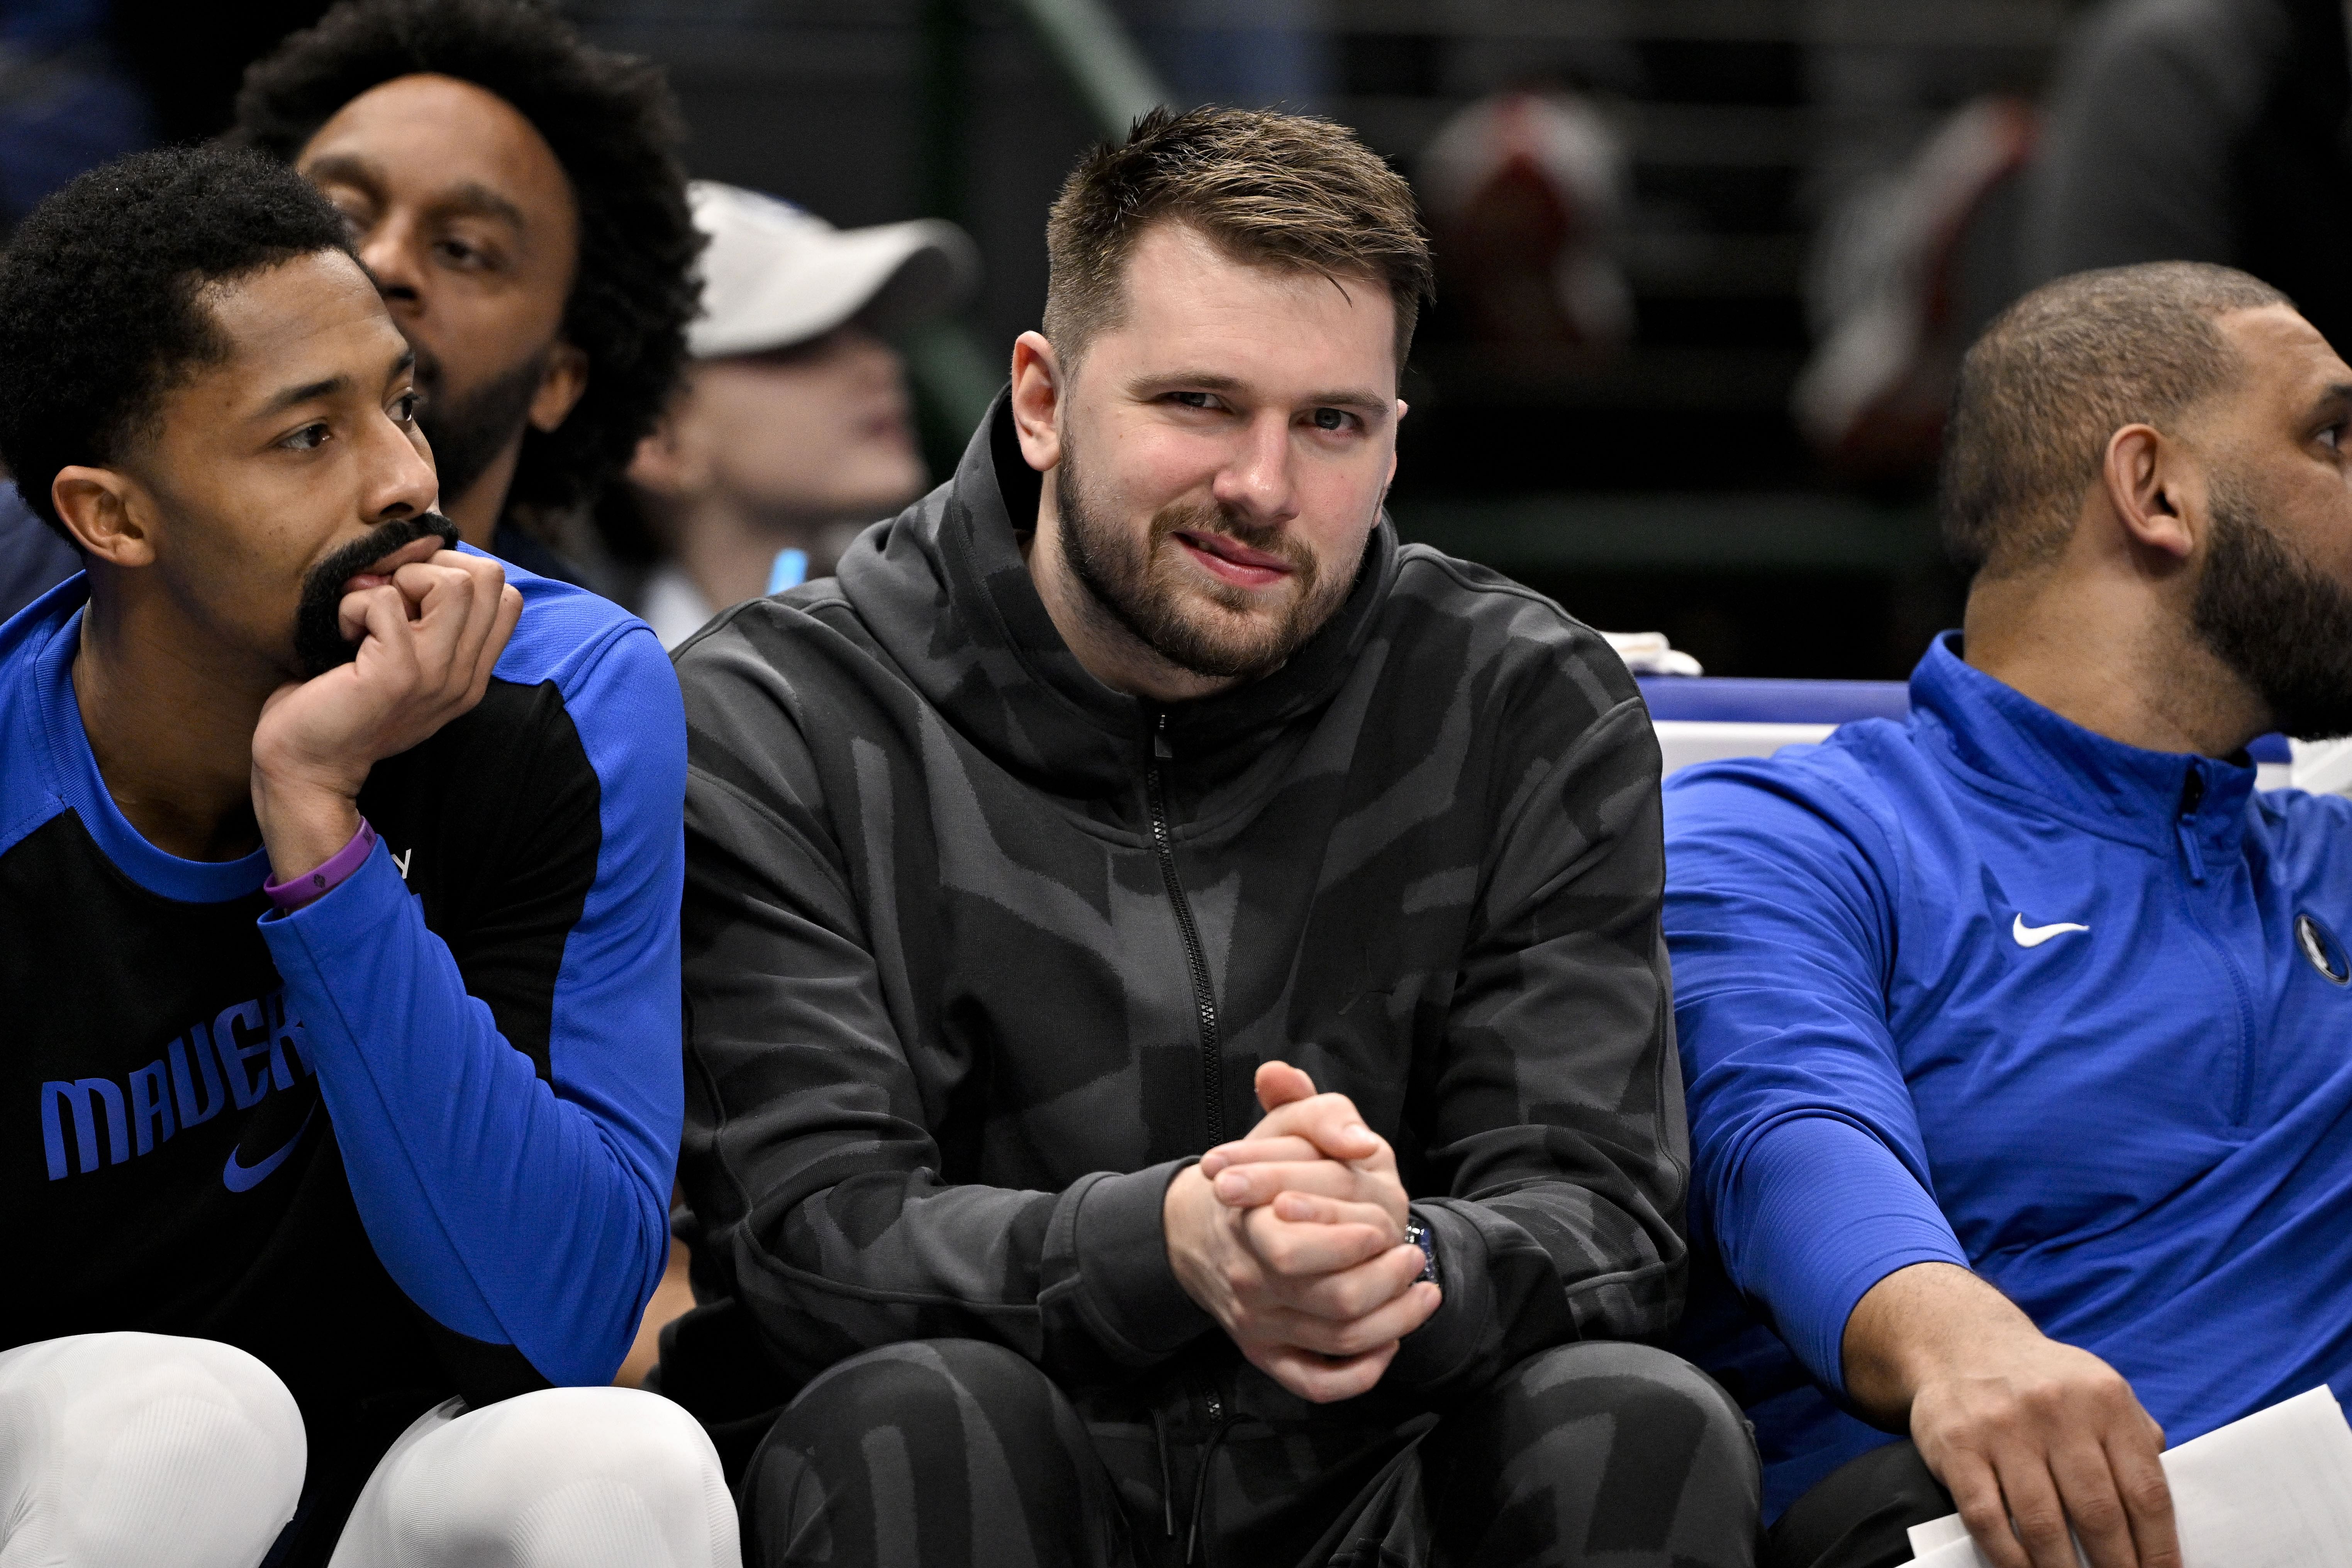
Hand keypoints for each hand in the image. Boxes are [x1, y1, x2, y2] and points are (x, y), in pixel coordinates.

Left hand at [251, 549, 520, 880]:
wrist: (306, 766)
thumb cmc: (341, 704)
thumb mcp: (403, 665)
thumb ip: (427, 625)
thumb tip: (417, 553)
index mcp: (471, 674)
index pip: (506, 596)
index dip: (456, 573)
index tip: (409, 595)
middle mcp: (465, 676)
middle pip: (490, 578)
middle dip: (431, 567)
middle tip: (388, 596)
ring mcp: (437, 676)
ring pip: (456, 583)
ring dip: (400, 580)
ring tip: (367, 611)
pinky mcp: (397, 674)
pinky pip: (386, 601)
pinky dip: (354, 603)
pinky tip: (340, 632)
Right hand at [1164, 1061, 1437, 1402]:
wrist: (1196, 1227)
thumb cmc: (1253, 1173)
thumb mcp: (1286, 1128)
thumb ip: (1323, 1118)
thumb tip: (1361, 1141)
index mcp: (1248, 1225)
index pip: (1298, 1251)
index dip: (1357, 1240)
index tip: (1388, 1223)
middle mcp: (1250, 1281)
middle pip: (1335, 1301)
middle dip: (1388, 1280)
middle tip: (1413, 1256)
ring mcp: (1257, 1325)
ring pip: (1339, 1342)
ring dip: (1395, 1321)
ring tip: (1422, 1292)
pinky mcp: (1266, 1354)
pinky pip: (1315, 1383)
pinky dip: (1359, 1375)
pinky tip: (1389, 1344)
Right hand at [1845, 1263, 2176, 1567]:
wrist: (1962, 1342)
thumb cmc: (2045, 1382)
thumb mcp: (2101, 1392)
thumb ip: (2136, 1441)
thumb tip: (2162, 1514)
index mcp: (2104, 1399)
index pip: (2145, 1491)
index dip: (2160, 1549)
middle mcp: (2055, 1409)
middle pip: (2098, 1513)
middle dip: (2116, 1567)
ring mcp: (2002, 1427)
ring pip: (2042, 1523)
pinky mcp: (1957, 1445)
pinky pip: (1987, 1518)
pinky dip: (2009, 1557)